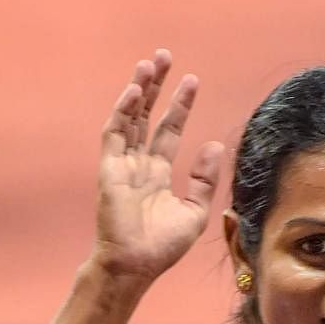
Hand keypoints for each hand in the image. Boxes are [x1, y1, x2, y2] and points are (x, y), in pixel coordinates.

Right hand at [92, 50, 223, 280]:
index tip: (192, 81)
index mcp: (158, 175)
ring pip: (129, 119)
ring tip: (149, 64)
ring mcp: (123, 166)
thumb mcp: (194, 211)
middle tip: (165, 57)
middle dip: (157, 88)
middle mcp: (139, 165)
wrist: (136, 266)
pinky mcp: (110, 171)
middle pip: (147, 117)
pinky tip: (135, 92)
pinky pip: (114, 135)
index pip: (169, 132)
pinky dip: (123, 112)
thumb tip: (215, 144)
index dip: (180, 106)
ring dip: (138, 91)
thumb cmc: (162, 246)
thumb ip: (204, 178)